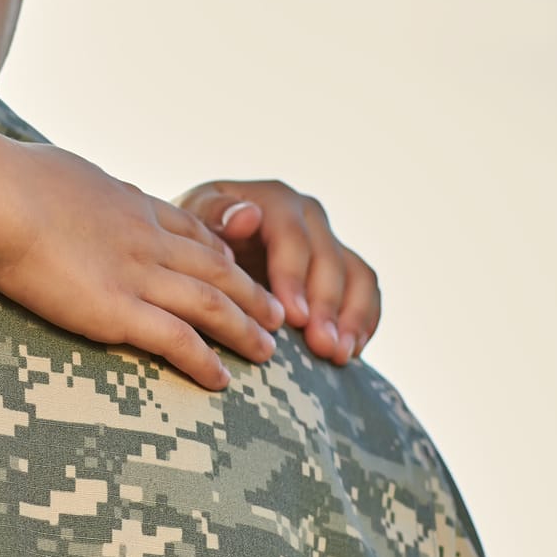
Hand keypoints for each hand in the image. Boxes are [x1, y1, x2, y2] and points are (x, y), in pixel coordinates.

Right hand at [0, 145, 286, 390]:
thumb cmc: (2, 179)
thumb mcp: (51, 170)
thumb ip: (67, 186)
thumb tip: (54, 185)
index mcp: (125, 203)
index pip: (186, 227)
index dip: (216, 248)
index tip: (233, 263)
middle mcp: (143, 238)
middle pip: (213, 267)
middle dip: (249, 291)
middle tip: (275, 313)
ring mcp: (135, 274)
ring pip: (210, 304)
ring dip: (244, 329)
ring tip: (268, 352)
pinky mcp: (116, 310)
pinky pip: (176, 340)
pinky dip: (204, 360)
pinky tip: (222, 380)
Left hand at [177, 180, 380, 364]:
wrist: (202, 247)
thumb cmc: (192, 236)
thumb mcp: (191, 221)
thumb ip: (213, 216)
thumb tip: (248, 214)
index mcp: (273, 201)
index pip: (292, 238)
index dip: (295, 278)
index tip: (293, 318)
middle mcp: (308, 216)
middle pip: (329, 260)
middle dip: (327, 306)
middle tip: (321, 347)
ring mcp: (328, 240)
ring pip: (356, 275)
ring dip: (351, 317)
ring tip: (337, 355)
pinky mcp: (341, 267)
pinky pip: (365, 291)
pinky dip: (363, 320)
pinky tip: (350, 351)